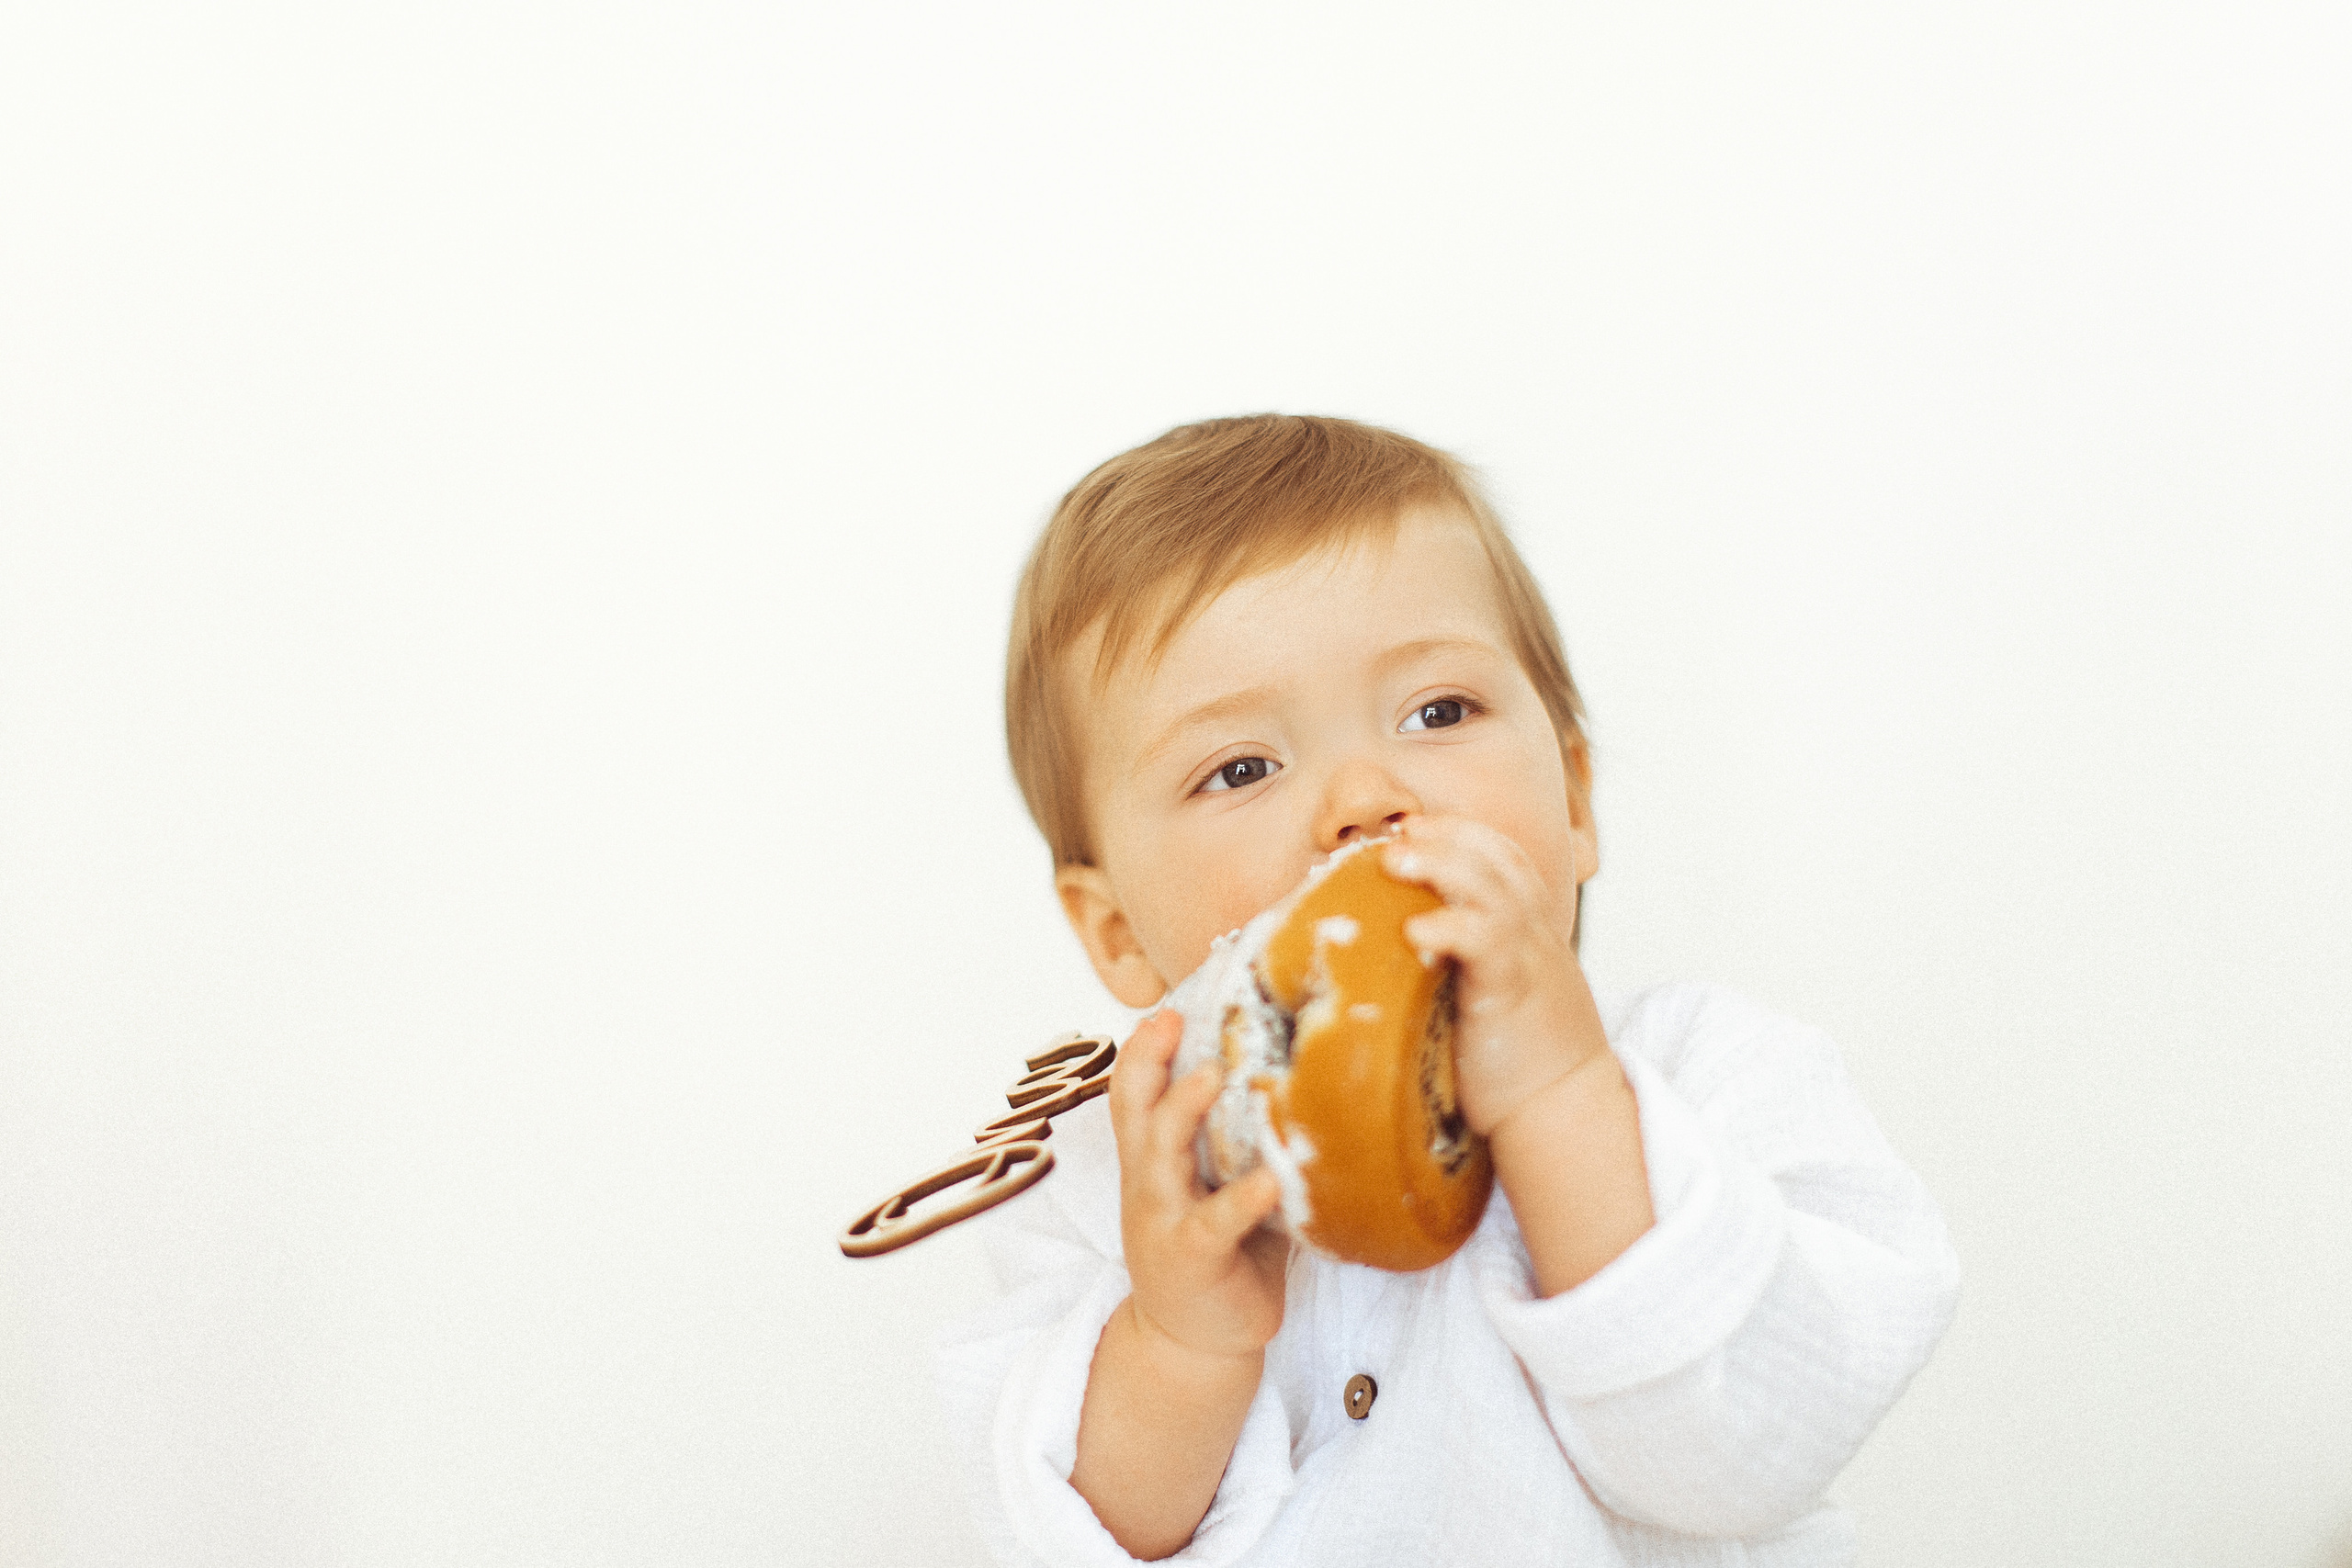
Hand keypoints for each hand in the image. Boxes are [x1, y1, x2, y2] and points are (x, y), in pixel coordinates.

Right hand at [1108, 1011, 1289, 1363]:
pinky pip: (1215, 1222)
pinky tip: (1269, 1178)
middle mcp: (1149, 1183)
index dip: (1141, 1051)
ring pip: (1162, 1155)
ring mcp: (1165, 1219)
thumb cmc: (1218, 1252)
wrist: (1193, 1342)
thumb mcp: (1213, 1187)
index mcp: (1152, 1162)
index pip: (1132, 1095)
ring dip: (1184, 1110)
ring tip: (1213, 1074)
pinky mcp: (1193, 1257)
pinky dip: (1241, 1198)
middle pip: (1137, 1112)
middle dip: (1151, 1063)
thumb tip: (1292, 1073)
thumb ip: (1232, 1140)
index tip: (1164, 1009)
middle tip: (1175, 1020)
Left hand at [1383, 816, 1610, 1137]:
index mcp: (1532, 934)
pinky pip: (1487, 944)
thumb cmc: (1521, 1064)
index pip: (1507, 860)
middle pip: (1498, 861)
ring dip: (1442, 865)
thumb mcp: (1501, 998)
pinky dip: (1452, 927)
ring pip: (1493, 889)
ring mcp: (1528, 961)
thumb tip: (1400, 955)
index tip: (1418, 825)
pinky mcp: (1514, 993)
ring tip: (1394, 858)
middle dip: (1448, 835)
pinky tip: (1415, 928)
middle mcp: (1535, 937)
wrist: (1565, 1112)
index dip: (1464, 834)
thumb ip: (1467, 968)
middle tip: (1402, 830)